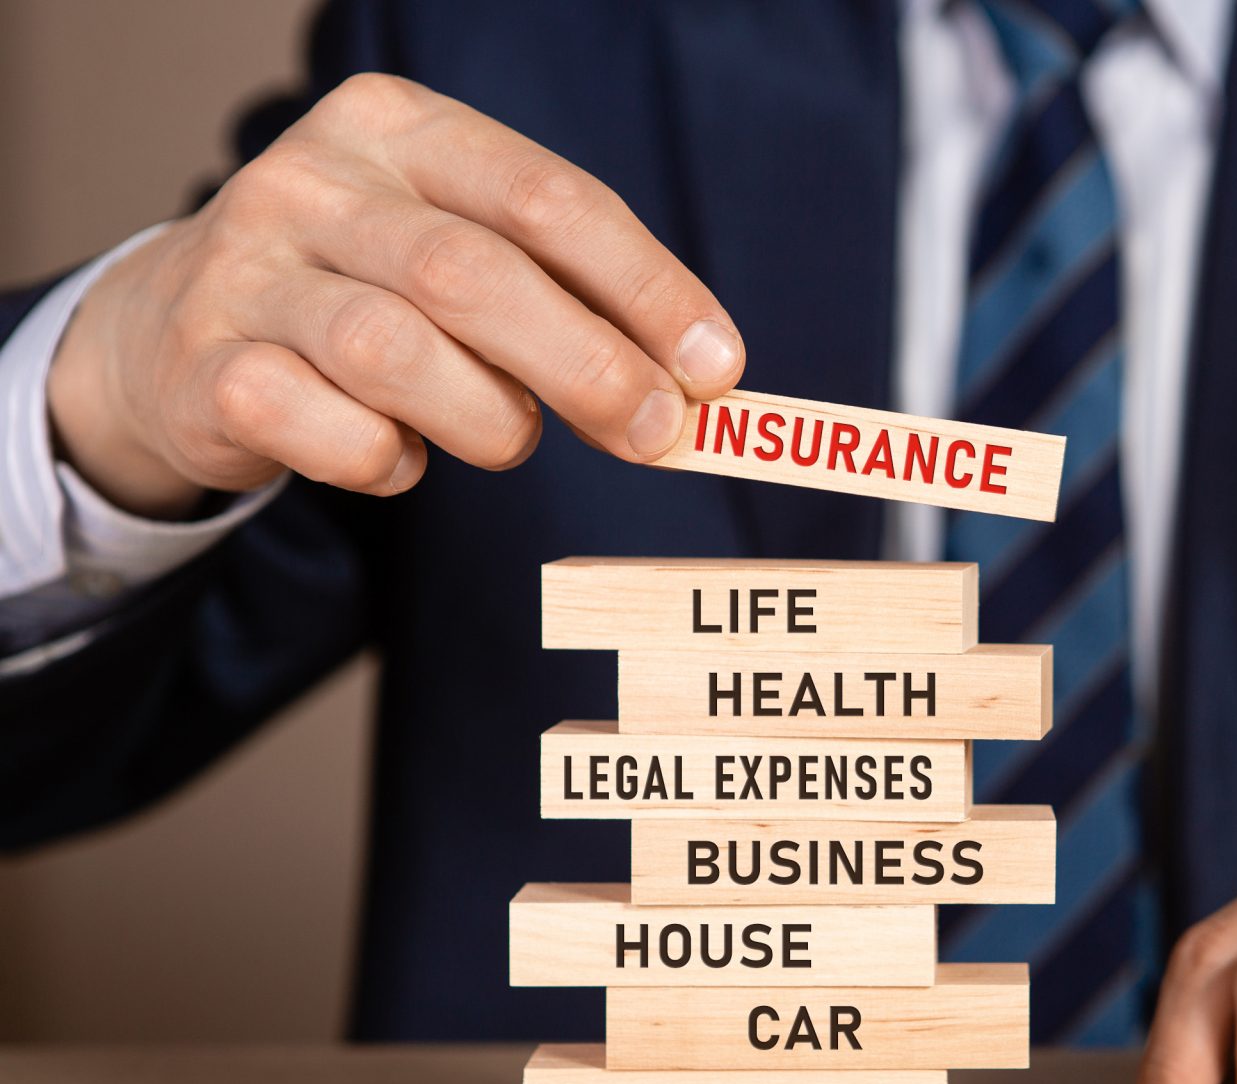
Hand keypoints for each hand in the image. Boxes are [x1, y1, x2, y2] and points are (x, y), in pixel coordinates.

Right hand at [47, 73, 743, 517]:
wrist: (178, 330)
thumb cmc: (372, 291)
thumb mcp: (467, 255)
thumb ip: (570, 300)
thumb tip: (690, 384)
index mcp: (400, 128)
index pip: (548, 198)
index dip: (645, 286)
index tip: (716, 366)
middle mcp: (313, 182)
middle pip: (473, 274)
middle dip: (588, 365)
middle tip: (655, 432)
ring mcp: (244, 272)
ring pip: (393, 351)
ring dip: (487, 418)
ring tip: (510, 439)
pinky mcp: (204, 370)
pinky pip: (322, 430)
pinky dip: (384, 461)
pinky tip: (399, 456)